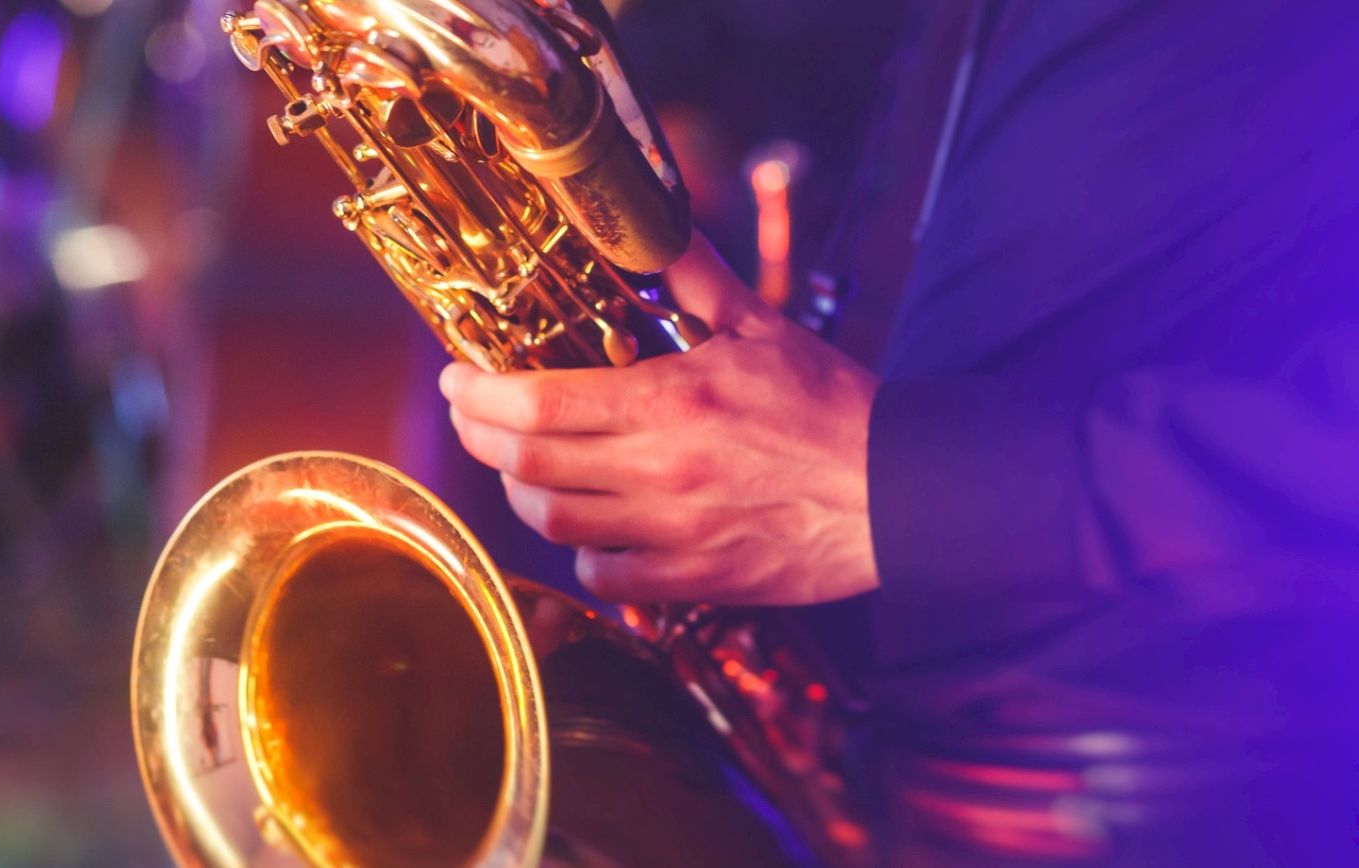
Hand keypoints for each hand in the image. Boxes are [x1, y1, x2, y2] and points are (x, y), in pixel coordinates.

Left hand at [440, 233, 880, 604]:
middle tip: (471, 414)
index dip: (477, 393)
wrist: (901, 490)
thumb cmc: (831, 405)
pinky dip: (578, 553)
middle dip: (479, 436)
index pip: (537, 404)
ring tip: (517, 467)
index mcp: (671, 401)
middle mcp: (661, 471)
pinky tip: (583, 527)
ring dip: (520, 493)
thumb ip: (691, 277)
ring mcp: (675, 532)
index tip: (457, 378)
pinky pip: (603, 578)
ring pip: (553, 522)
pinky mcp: (696, 579)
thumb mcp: (760, 325)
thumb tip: (648, 224)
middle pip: (525, 465)